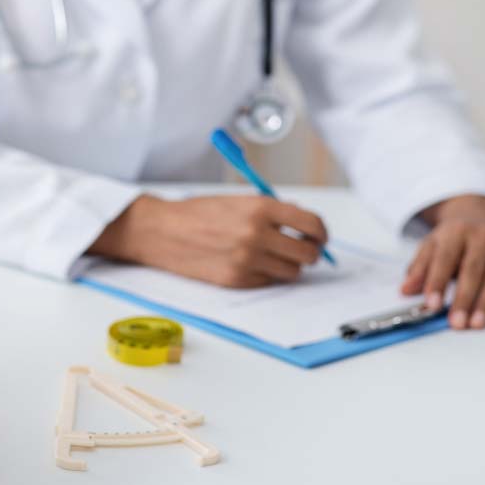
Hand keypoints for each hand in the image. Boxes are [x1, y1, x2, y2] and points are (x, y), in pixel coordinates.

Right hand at [88, 195, 326, 287]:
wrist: (163, 231)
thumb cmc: (200, 213)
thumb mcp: (239, 201)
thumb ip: (273, 211)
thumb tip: (305, 226)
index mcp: (260, 208)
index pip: (312, 224)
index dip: (321, 233)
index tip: (318, 237)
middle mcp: (257, 234)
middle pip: (307, 254)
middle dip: (309, 252)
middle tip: (301, 249)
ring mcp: (247, 260)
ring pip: (291, 272)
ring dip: (287, 266)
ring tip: (272, 256)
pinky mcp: (237, 280)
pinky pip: (268, 283)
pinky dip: (266, 275)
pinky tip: (250, 263)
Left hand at [400, 195, 484, 329]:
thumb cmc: (456, 236)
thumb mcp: (433, 244)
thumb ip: (419, 268)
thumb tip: (405, 290)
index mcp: (456, 232)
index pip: (445, 259)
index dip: (437, 282)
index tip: (431, 305)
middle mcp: (483, 237)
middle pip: (472, 271)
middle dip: (464, 299)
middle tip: (456, 323)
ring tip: (476, 324)